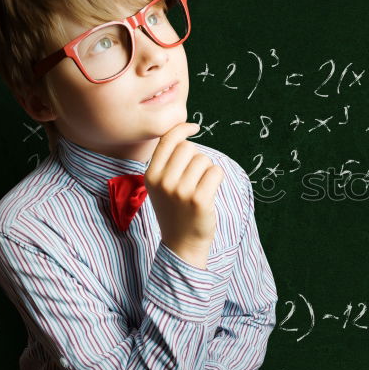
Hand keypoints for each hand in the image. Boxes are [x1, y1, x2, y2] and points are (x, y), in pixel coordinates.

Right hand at [145, 122, 224, 268]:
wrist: (181, 243)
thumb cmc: (176, 209)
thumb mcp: (161, 185)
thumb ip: (168, 161)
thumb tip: (185, 129)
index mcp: (151, 175)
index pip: (167, 140)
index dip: (182, 129)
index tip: (194, 127)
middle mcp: (163, 181)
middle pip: (188, 148)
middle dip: (196, 158)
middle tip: (194, 178)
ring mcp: (180, 191)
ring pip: (204, 160)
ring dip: (207, 170)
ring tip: (200, 188)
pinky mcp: (199, 199)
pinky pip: (216, 171)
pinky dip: (217, 178)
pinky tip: (210, 192)